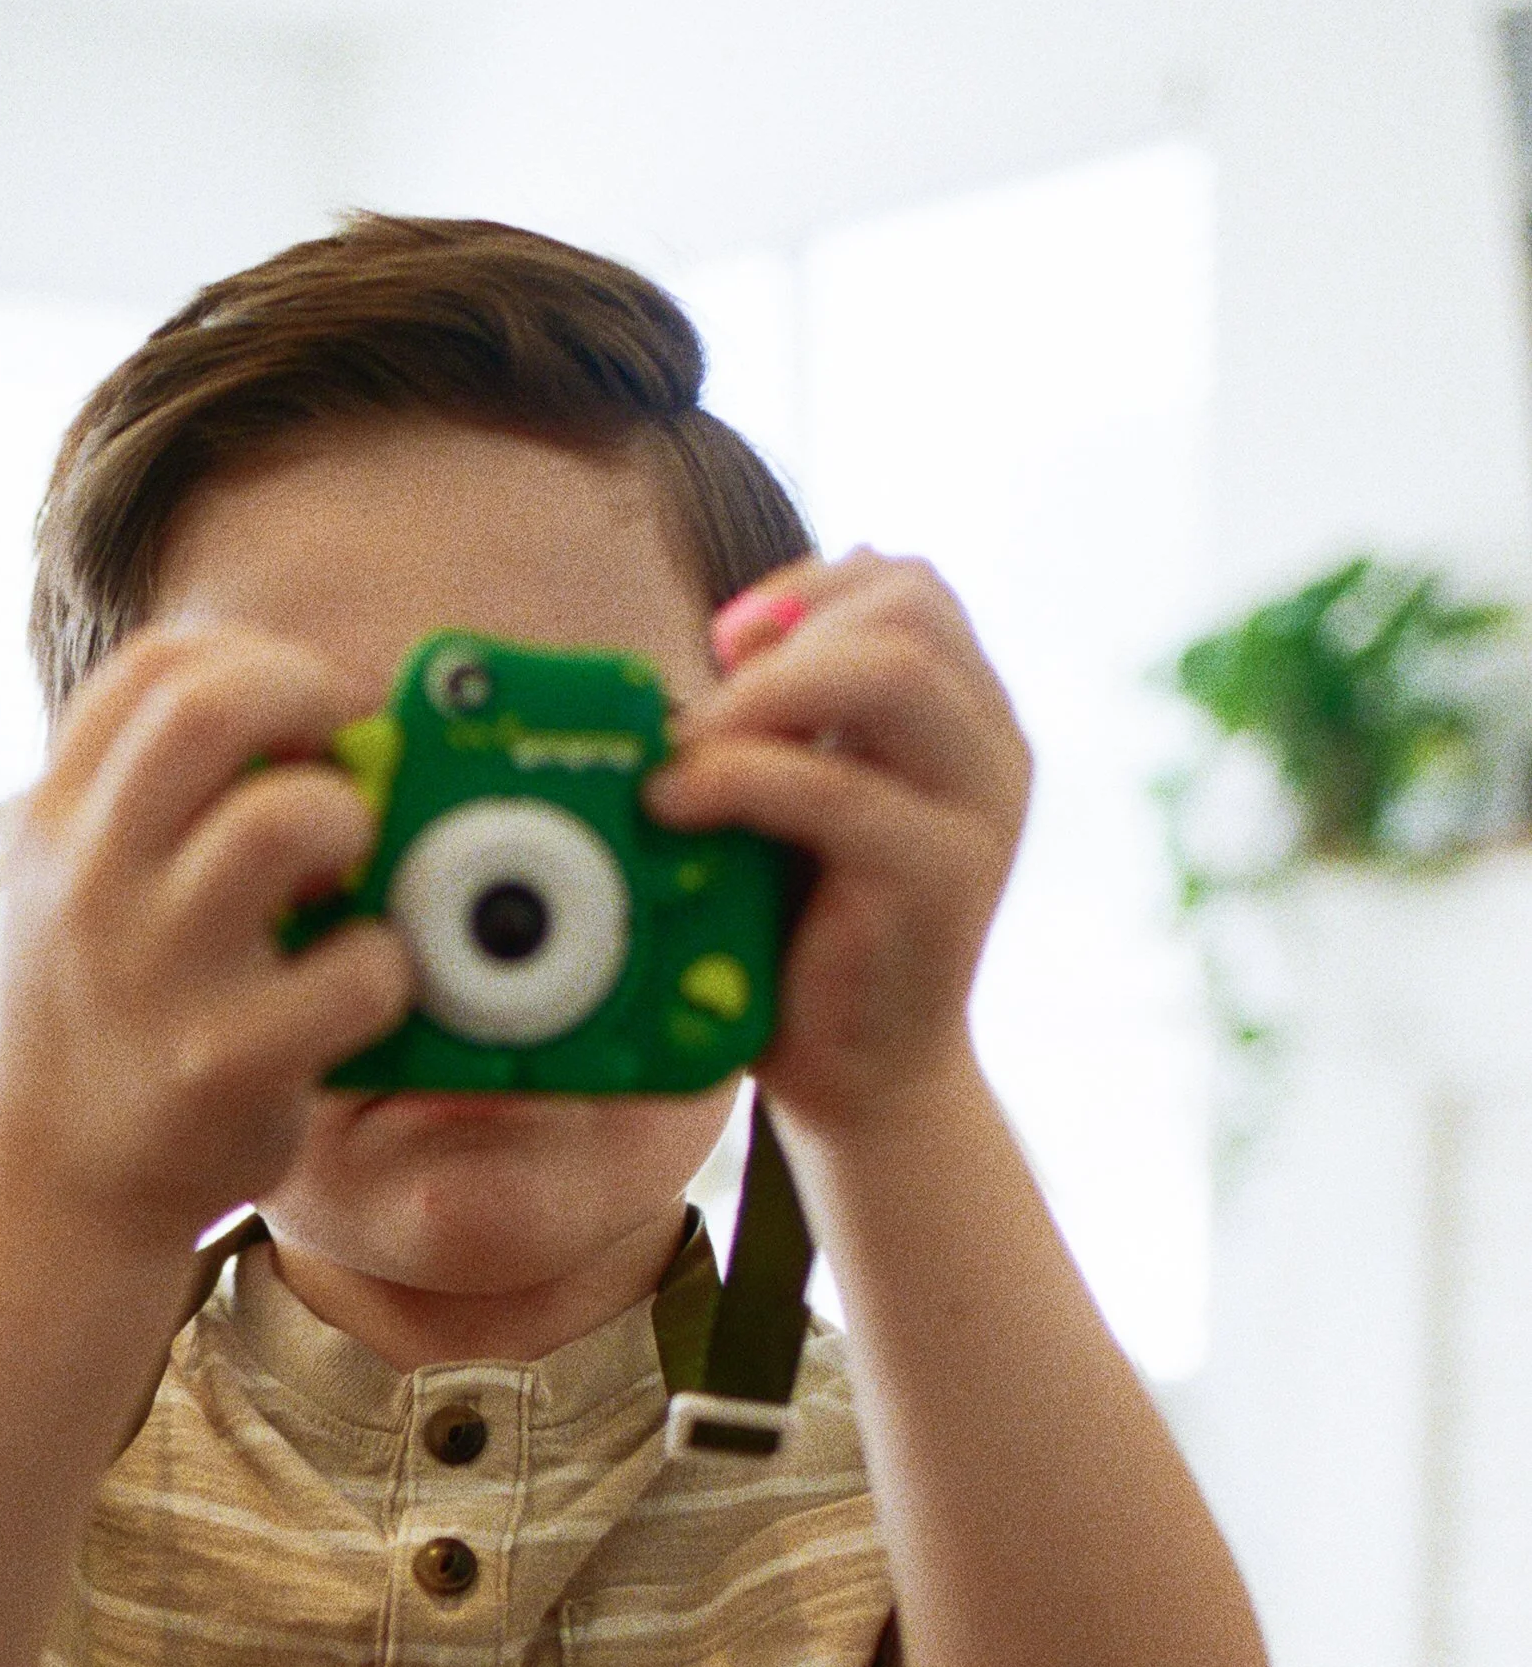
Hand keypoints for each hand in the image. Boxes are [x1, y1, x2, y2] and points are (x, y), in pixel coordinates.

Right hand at [0, 625, 412, 1252]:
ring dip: (351, 824)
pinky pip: (356, 971)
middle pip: (212, 707)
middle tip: (353, 754)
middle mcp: (95, 882)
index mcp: (56, 827)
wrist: (48, 1199)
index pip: (154, 668)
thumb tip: (306, 730)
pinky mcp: (225, 1063)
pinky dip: (388, 968)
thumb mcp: (67, 897)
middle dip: (312, 698)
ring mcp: (157, 971)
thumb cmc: (92, 1029)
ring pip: (285, 821)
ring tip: (352, 872)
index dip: (255, 660)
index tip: (305, 704)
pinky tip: (363, 988)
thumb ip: (141, 812)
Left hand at [641, 551, 1031, 1139]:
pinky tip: (674, 805)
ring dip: (766, 692)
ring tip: (685, 749)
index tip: (725, 646)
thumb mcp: (802, 806)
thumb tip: (713, 646)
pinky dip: (739, 778)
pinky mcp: (938, 877)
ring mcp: (978, 811)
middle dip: (790, 631)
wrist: (866, 1083)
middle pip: (911, 605)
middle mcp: (992, 751)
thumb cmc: (814, 940)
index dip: (808, 588)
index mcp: (968, 719)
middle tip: (704, 706)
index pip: (911, 583)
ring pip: (894, 672)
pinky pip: (836, 788)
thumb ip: (790, 726)